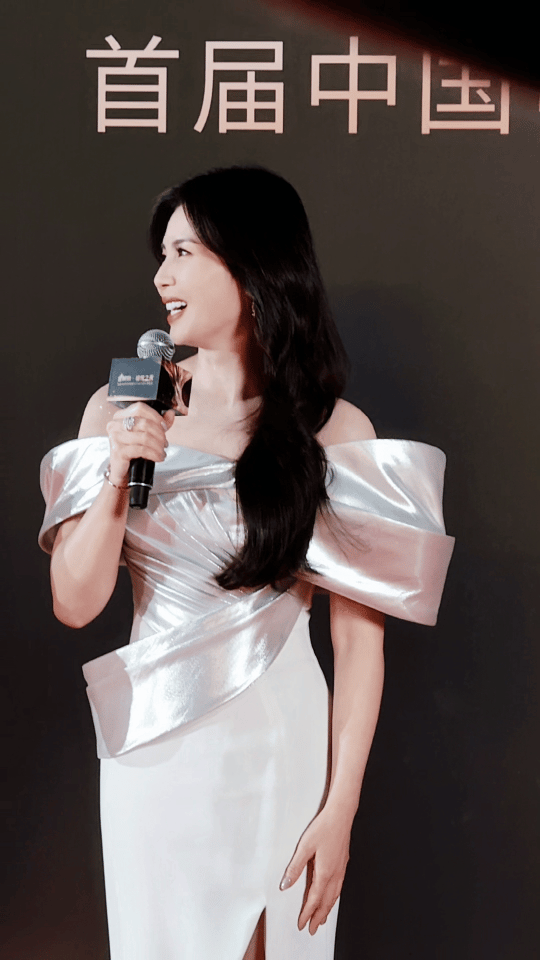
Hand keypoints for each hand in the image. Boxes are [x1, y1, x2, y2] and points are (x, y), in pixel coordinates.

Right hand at [106, 402, 175, 485]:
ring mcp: (115, 437)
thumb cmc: (133, 452)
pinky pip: (141, 449)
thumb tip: (170, 413)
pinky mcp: (118, 451)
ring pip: (144, 437)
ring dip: (158, 446)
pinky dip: (154, 454)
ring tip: (162, 452)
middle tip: (165, 444)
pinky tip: (158, 457)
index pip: (140, 408)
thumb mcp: (146, 434)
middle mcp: (115, 425)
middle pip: (144, 422)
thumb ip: (158, 423)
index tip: (165, 427)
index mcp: (120, 416)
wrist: (123, 472)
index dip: (156, 416)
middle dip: (159, 434)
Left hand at [279, 808, 350, 934]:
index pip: (314, 899)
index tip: (302, 924)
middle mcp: (335, 874)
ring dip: (327, 909)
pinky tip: (332, 897)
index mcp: (325, 873)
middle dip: (319, 917)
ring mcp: (341, 869)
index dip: (307, 913)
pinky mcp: (343, 863)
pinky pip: (338, 888)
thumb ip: (295, 867)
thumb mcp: (305, 846)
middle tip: (313, 929)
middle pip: (326, 902)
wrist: (341, 815)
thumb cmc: (324, 828)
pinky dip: (334, 898)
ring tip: (323, 919)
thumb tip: (286, 884)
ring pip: (334, 896)